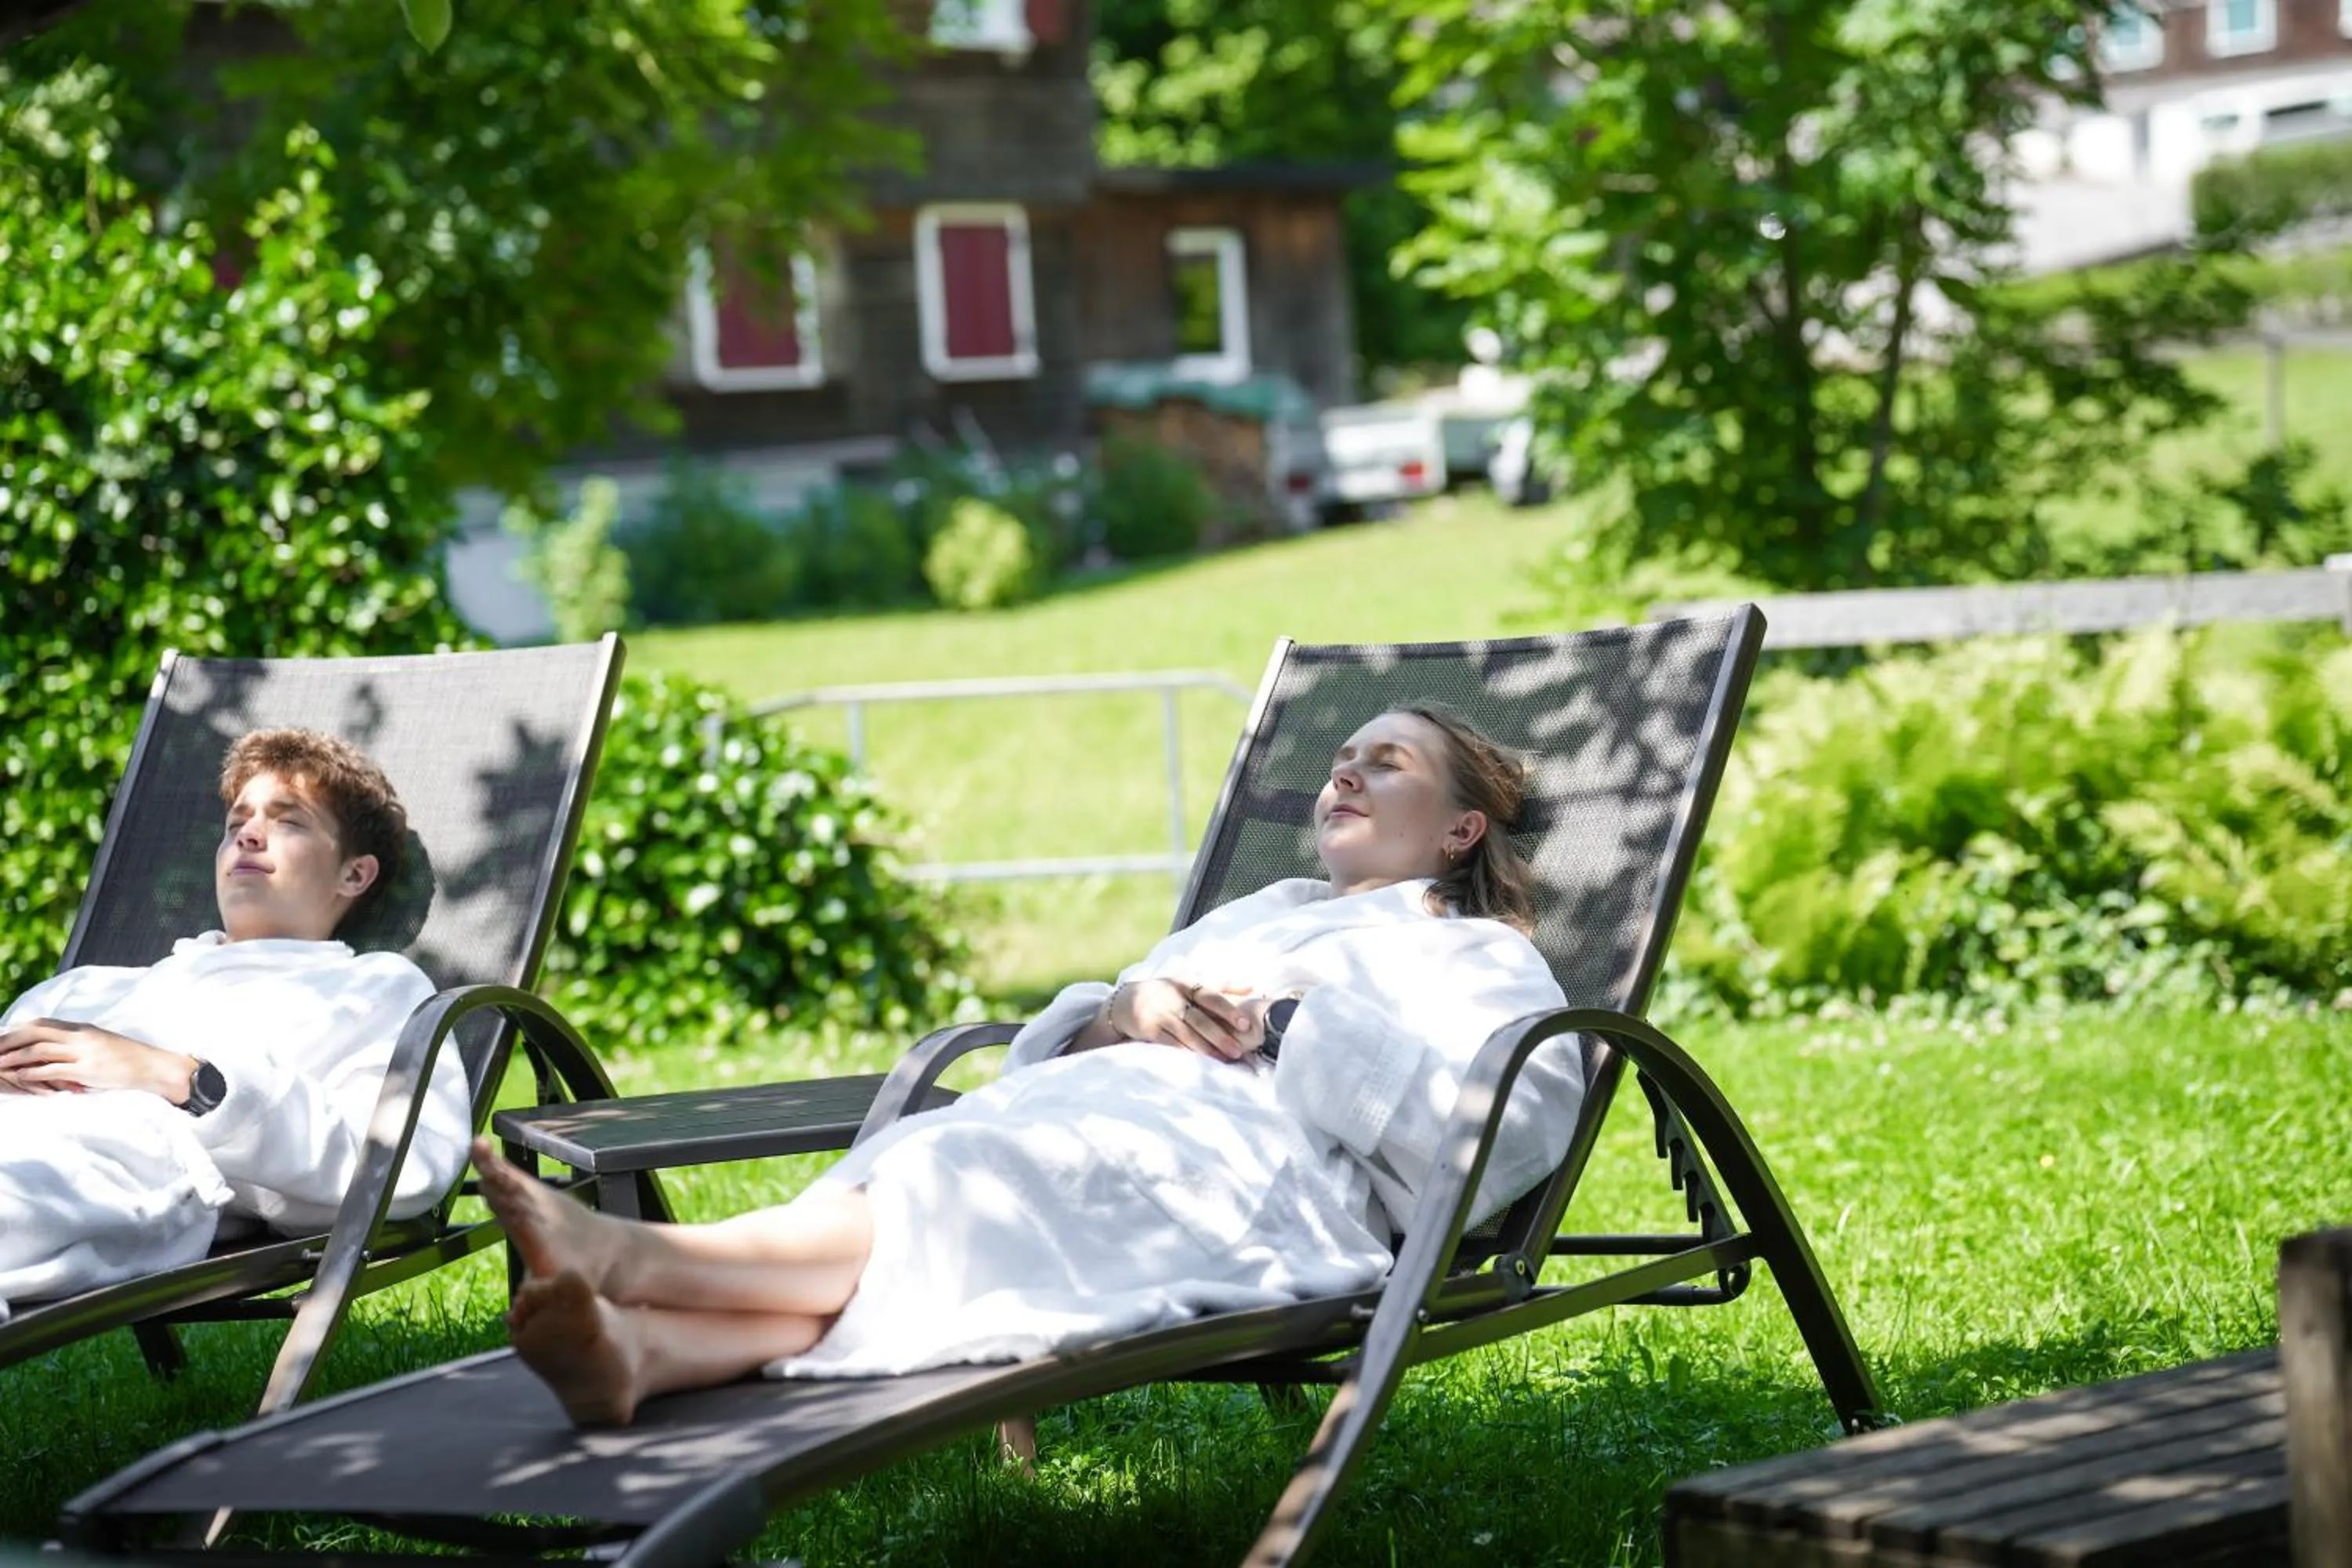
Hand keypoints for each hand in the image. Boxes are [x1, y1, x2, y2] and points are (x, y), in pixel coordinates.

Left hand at [0, 1018, 196, 1099]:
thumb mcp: (101, 1044)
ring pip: (39, 1050)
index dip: (19, 1029)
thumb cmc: (128, 1059)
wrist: (153, 1068)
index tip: (2, 1038)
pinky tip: (19, 1077)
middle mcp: (80, 1036)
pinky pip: (52, 1069)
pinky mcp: (86, 1070)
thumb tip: (56, 1049)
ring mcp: (83, 1052)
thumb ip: (79, 1043)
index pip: (43, 1023)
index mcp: (82, 1029)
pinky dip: (32, 1073)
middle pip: (35, 1032)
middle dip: (9, 1040)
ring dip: (14, 1057)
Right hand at [1108, 979, 1254, 1060]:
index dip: (1229, 1010)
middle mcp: (1173, 997)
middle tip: (1239, 1050)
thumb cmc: (1167, 993)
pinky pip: (1170, 1044)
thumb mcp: (1189, 983)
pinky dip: (1185, 1053)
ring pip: (1186, 1034)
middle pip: (1200, 1019)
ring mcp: (1160, 1014)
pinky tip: (1199, 1062)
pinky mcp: (1148, 1030)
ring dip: (1206, 1048)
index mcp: (1187, 984)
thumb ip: (1220, 986)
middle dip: (1220, 1035)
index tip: (1246, 1023)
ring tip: (1224, 1059)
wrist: (1124, 1001)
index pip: (1211, 997)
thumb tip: (1253, 986)